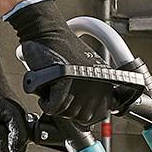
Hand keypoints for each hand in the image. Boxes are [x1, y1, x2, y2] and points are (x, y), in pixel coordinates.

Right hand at [4, 0, 132, 127]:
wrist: (47, 34)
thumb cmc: (62, 51)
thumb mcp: (87, 72)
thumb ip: (92, 91)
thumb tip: (88, 114)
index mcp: (107, 83)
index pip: (98, 115)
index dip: (81, 112)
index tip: (73, 101)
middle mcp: (99, 85)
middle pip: (81, 117)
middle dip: (67, 109)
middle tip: (60, 93)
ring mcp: (84, 85)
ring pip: (66, 114)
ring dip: (55, 104)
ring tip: (54, 88)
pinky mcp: (66, 84)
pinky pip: (53, 108)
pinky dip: (45, 102)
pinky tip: (47, 89)